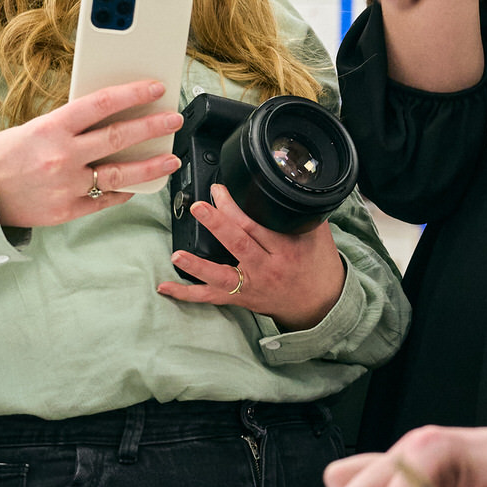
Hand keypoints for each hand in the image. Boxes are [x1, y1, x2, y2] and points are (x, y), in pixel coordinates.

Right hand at [0, 80, 181, 230]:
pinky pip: (105, 200)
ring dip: (151, 166)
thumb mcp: (37, 128)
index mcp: (52, 127)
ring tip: (171, 159)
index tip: (155, 88)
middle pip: (118, 137)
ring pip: (120, 174)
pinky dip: (124, 192)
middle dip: (152, 127)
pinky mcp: (67, 210)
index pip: (102, 103)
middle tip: (173, 120)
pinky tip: (138, 186)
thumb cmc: (8, 155)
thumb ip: (72, 124)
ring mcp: (66, 185)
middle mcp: (62, 155)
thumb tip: (112, 116)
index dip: (133, 94)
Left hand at [159, 183, 345, 330]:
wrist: (321, 305)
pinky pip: (211, 297)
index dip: (235, 208)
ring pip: (222, 277)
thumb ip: (301, 211)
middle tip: (200, 207)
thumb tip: (286, 181)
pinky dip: (186, 294)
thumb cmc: (318, 266)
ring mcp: (251, 287)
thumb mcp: (317, 234)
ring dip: (198, 266)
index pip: (257, 226)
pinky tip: (165, 287)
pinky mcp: (240, 298)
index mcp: (285, 251)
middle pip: (239, 245)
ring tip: (178, 255)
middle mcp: (266, 269)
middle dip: (217, 224)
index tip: (219, 190)